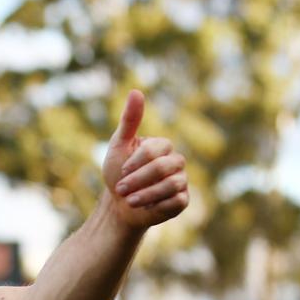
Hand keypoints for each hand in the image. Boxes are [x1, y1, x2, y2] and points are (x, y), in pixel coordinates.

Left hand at [102, 90, 189, 228]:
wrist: (118, 206)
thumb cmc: (117, 174)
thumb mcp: (119, 145)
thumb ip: (129, 120)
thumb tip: (136, 91)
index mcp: (162, 146)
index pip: (156, 149)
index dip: (137, 161)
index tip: (121, 170)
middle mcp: (175, 162)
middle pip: (164, 167)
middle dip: (139, 179)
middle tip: (120, 189)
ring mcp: (181, 181)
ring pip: (172, 185)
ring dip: (146, 194)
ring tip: (129, 201)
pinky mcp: (182, 200)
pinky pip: (176, 201)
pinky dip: (157, 205)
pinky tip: (145, 208)